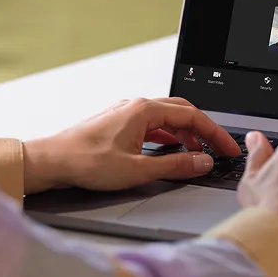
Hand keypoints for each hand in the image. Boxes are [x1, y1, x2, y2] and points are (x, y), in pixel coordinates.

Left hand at [23, 98, 239, 193]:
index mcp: (144, 110)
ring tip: (197, 153)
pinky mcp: (118, 123)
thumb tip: (202, 162)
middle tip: (218, 149)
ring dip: (185, 134)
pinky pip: (152, 124)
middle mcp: (136, 106)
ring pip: (167, 117)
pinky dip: (168, 135)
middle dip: (203, 131)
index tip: (227, 148)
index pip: (192, 115)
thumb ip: (175, 165)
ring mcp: (126, 113)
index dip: (215, 133)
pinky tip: (169, 149)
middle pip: (182, 112)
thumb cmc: (84, 162)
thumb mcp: (137, 169)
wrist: (50, 162)